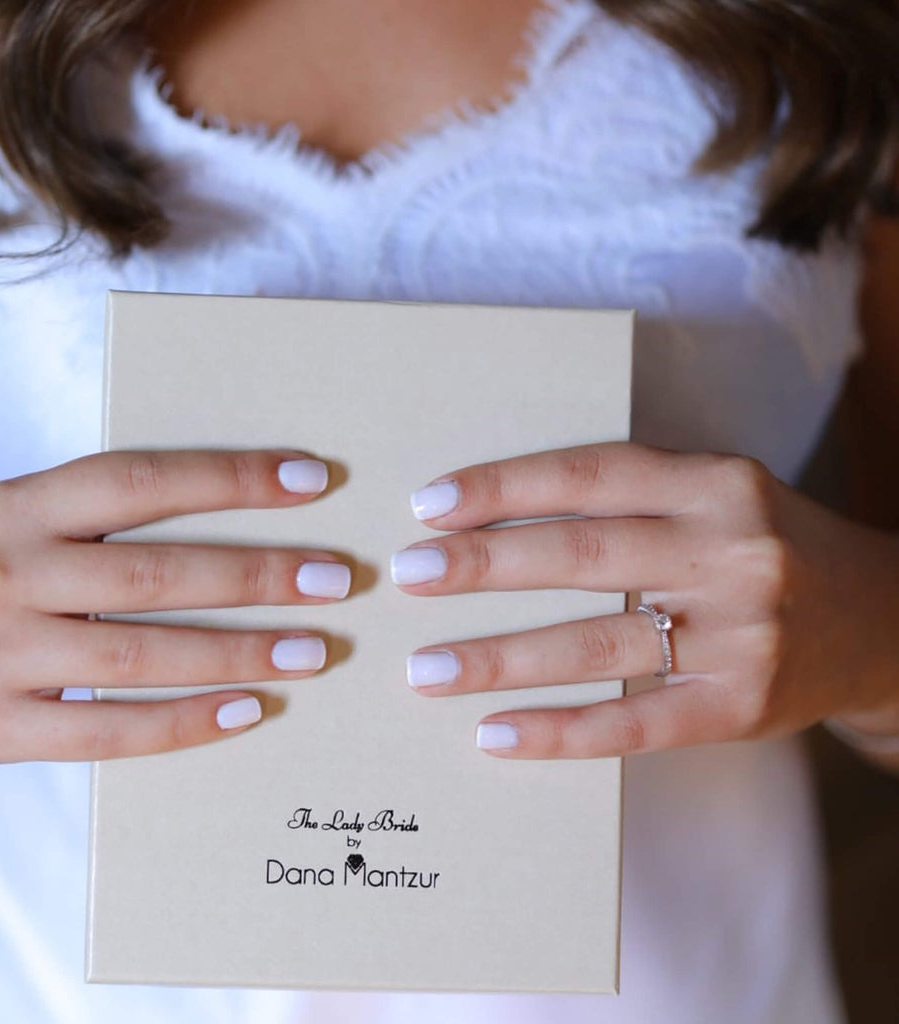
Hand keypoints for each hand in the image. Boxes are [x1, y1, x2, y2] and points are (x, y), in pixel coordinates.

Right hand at [0, 449, 349, 762]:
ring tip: (313, 650)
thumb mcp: (14, 519)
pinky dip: (183, 723)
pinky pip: (105, 730)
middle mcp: (4, 572)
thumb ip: (99, 519)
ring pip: (139, 654)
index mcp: (16, 506)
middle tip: (336, 580)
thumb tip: (230, 523)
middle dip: (257, 576)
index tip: (311, 479)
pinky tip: (246, 711)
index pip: (142, 481)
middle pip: (156, 573)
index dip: (230, 477)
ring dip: (239, 653)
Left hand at [390, 442, 898, 758]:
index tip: (430, 506)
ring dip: (499, 658)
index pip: (591, 475)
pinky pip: (633, 723)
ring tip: (425, 668)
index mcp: (717, 483)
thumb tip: (494, 516)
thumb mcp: (712, 495)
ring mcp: (741, 636)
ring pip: (596, 645)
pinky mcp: (739, 707)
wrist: (875, 622)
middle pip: (582, 556)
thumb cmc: (763, 546)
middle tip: (408, 577)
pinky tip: (494, 734)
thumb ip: (628, 496)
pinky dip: (558, 731)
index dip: (505, 487)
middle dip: (483, 567)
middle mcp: (733, 551)